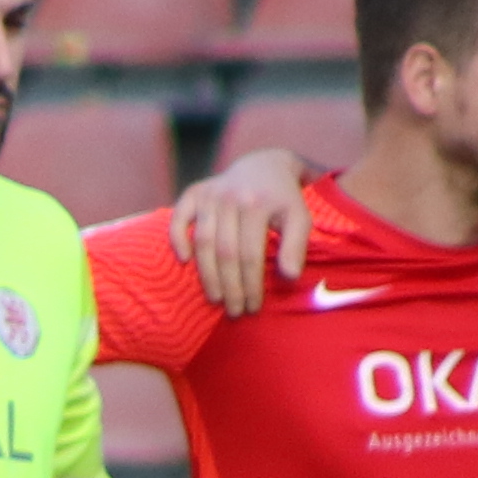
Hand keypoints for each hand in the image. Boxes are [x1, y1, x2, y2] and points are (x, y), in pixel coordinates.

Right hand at [174, 151, 312, 314]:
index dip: (251, 285)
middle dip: (230, 287)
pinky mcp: (194, 192)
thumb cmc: (283, 199)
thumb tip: (290, 276)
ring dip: (207, 275)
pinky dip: (177, 239)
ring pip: (202, 242)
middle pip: (225, 253)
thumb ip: (297, 246)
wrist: (263, 165)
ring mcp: (209, 194)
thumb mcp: (299, 217)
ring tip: (216, 299)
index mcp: (256, 204)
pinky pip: (178, 218)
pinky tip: (185, 261)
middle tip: (235, 311)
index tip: (253, 307)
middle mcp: (230, 197)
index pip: (250, 255)